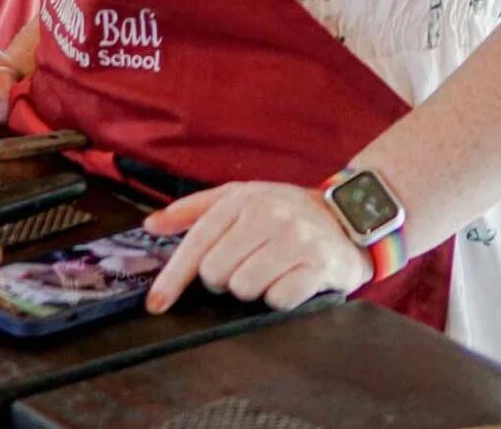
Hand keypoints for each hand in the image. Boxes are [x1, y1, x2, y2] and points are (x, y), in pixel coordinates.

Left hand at [143, 182, 371, 312]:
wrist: (349, 218)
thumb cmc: (284, 210)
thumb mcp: (238, 197)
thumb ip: (192, 210)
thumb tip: (151, 225)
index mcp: (241, 200)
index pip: (196, 243)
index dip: (173, 277)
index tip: (156, 303)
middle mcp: (267, 217)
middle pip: (216, 272)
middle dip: (221, 280)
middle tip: (240, 268)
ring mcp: (296, 241)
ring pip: (245, 288)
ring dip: (251, 289)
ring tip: (266, 272)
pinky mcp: (320, 266)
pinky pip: (279, 299)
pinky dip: (278, 298)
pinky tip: (288, 282)